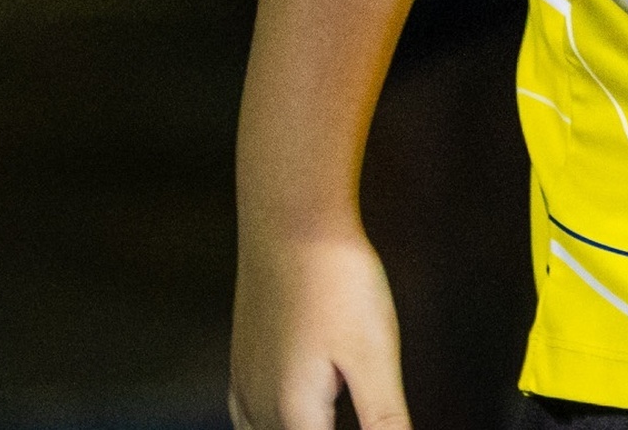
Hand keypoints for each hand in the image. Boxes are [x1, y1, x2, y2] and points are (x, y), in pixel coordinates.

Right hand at [233, 228, 406, 429]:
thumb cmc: (335, 280)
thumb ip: (384, 420)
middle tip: (362, 413)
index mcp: (293, 416)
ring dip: (300, 429)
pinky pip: (246, 419)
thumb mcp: (374, 357)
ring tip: (330, 415)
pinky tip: (281, 421)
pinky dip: (269, 428)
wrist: (290, 219)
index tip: (374, 422)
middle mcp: (260, 408)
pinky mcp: (242, 361)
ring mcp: (246, 384)